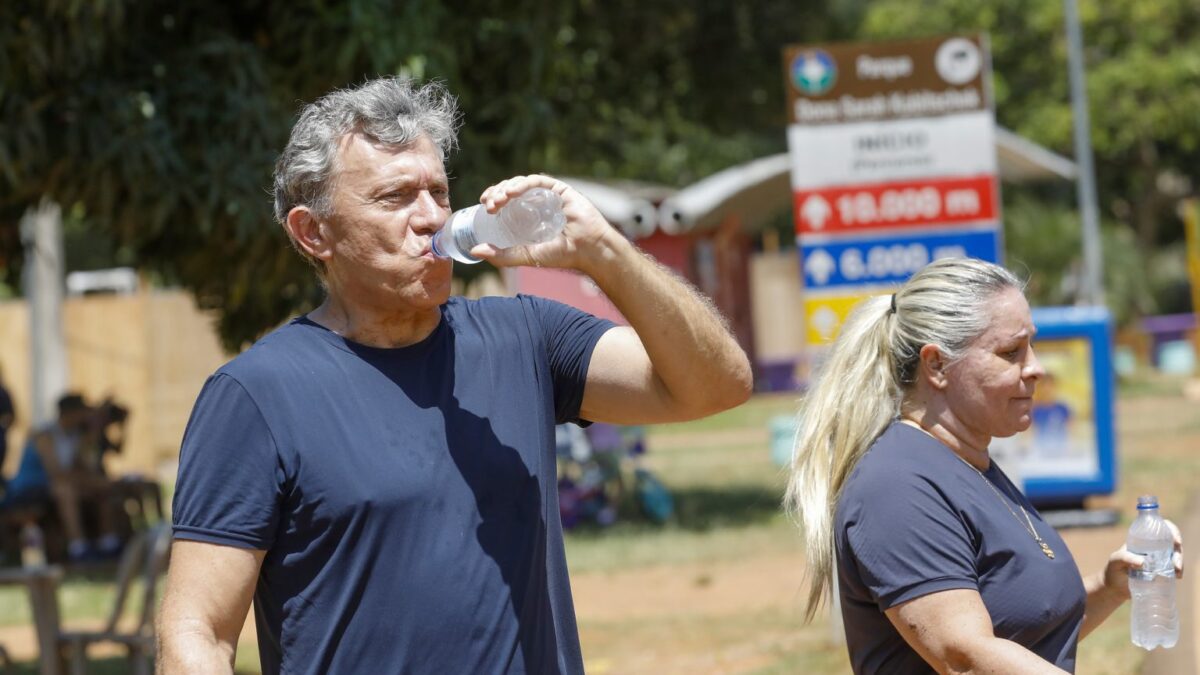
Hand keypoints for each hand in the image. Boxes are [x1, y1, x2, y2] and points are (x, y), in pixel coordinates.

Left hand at [470, 174, 616, 271]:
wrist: (589, 251)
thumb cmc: (562, 255)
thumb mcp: (526, 256)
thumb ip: (502, 255)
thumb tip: (475, 250)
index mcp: (529, 215)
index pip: (506, 201)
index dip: (493, 199)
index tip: (483, 206)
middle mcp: (538, 202)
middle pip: (511, 190)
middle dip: (497, 193)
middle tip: (488, 205)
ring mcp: (549, 194)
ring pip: (521, 183)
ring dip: (506, 188)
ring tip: (497, 200)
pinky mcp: (560, 189)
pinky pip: (537, 181)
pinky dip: (522, 184)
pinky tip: (512, 192)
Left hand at [1099, 518, 1184, 599]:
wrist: (1114, 588)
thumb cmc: (1113, 569)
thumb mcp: (1116, 560)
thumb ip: (1126, 558)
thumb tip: (1143, 562)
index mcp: (1143, 539)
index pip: (1161, 529)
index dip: (1172, 531)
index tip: (1176, 541)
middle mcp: (1153, 547)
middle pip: (1172, 544)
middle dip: (1178, 553)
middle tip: (1176, 565)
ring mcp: (1159, 560)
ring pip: (1175, 556)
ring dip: (1180, 563)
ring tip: (1177, 574)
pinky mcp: (1162, 572)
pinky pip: (1174, 569)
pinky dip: (1178, 572)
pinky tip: (1177, 577)